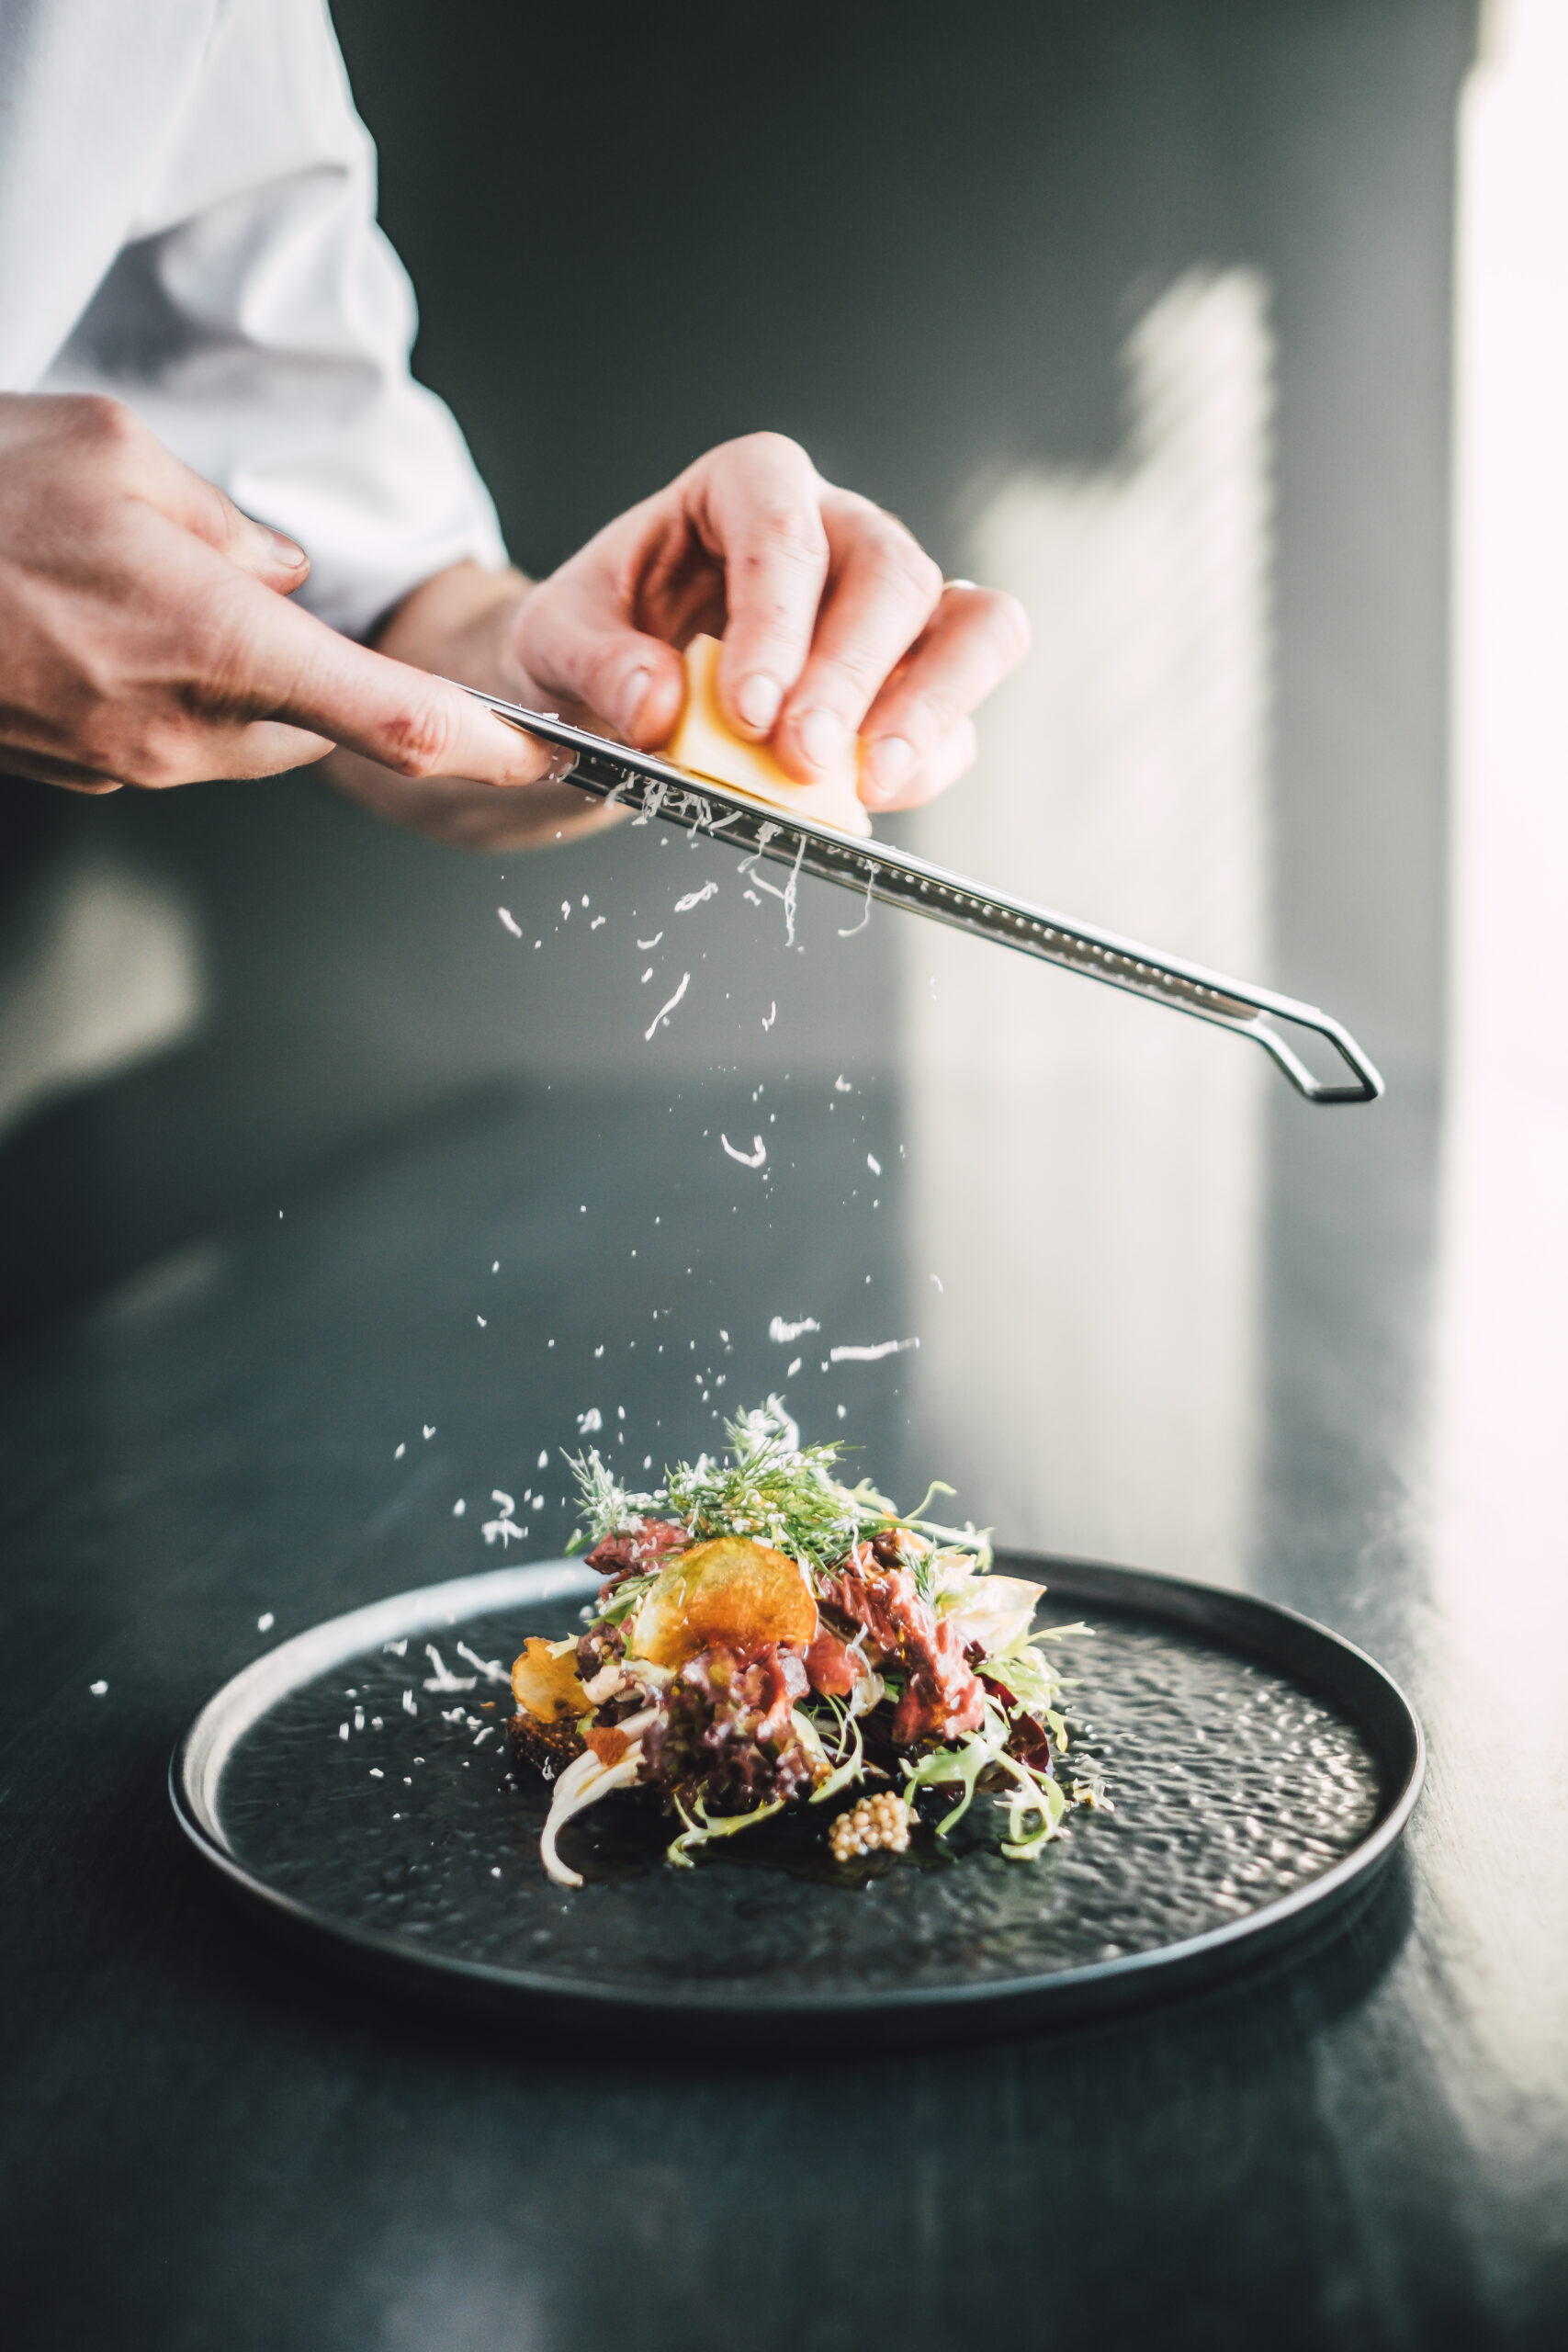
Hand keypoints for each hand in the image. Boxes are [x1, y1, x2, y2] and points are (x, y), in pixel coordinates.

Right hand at [0, 393, 558, 798]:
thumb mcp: (119, 455)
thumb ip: (237, 529)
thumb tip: (286, 578)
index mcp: (216, 646)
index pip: (397, 721)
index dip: (488, 747)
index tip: (552, 759)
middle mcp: (183, 731)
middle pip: (321, 723)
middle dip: (325, 671)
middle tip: (250, 587)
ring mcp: (129, 764)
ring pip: (251, 735)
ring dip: (244, 674)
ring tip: (142, 587)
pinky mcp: (87, 773)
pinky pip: (177, 739)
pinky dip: (176, 688)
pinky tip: (104, 621)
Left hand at [512, 431, 1029, 814]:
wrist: (613, 687)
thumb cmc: (596, 641)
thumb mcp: (554, 642)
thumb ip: (594, 662)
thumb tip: (658, 705)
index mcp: (747, 487)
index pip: (784, 523)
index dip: (775, 617)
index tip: (745, 710)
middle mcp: (839, 530)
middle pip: (891, 573)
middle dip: (850, 675)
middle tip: (796, 761)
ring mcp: (891, 606)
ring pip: (973, 625)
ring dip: (930, 707)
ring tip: (866, 783)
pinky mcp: (919, 679)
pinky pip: (959, 714)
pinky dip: (926, 761)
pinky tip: (863, 797)